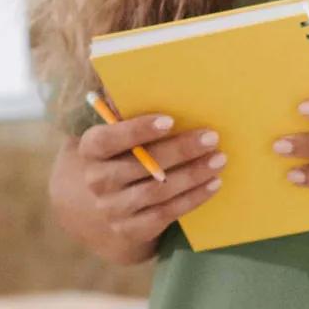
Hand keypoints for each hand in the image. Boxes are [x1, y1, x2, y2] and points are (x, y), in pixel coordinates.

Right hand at [56, 114, 225, 262]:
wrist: (94, 212)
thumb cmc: (112, 159)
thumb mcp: (108, 137)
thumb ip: (122, 113)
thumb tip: (146, 78)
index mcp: (89, 151)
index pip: (107, 140)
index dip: (136, 130)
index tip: (169, 119)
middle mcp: (97, 181)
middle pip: (141, 165)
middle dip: (180, 150)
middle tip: (211, 137)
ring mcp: (112, 209)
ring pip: (157, 191)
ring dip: (192, 175)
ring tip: (219, 160)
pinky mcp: (130, 231)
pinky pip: (165, 215)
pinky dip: (192, 199)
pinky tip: (213, 184)